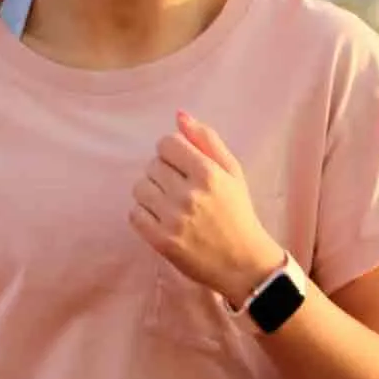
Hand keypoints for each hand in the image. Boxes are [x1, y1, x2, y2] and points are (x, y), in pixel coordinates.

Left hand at [130, 111, 285, 305]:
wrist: (243, 263)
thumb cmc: (238, 213)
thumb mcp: (232, 172)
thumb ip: (207, 140)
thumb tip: (179, 115)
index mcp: (208, 174)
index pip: (167, 143)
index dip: (171, 152)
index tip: (181, 165)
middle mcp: (189, 194)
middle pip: (152, 165)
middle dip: (162, 172)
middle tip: (178, 187)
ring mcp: (173, 219)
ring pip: (139, 188)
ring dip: (151, 193)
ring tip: (169, 203)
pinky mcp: (161, 241)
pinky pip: (134, 214)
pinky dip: (144, 214)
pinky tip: (161, 219)